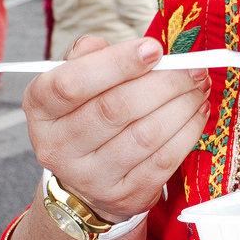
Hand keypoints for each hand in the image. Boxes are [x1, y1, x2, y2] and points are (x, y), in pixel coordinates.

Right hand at [22, 35, 211, 222]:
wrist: (86, 182)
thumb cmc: (86, 117)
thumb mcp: (75, 83)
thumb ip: (87, 59)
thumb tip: (98, 44)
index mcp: (40, 108)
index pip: (72, 83)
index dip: (116, 63)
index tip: (153, 49)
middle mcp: (58, 146)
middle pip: (115, 108)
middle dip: (163, 83)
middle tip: (192, 67)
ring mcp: (90, 177)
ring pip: (145, 135)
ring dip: (181, 105)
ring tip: (198, 86)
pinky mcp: (124, 196)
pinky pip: (164, 160)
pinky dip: (188, 131)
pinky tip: (196, 111)